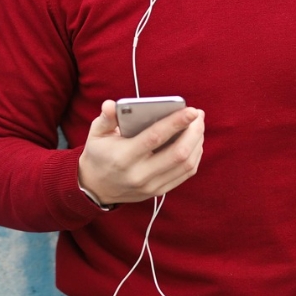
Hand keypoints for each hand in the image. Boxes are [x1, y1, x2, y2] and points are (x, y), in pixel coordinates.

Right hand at [77, 100, 204, 204]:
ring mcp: (151, 185)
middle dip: (194, 132)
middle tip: (198, 114)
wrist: (96, 188)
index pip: (155, 138)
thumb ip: (105, 118)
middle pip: (177, 153)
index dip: (176, 123)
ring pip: (185, 165)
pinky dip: (195, 156)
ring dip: (197, 142)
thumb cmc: (99, 154)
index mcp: (123, 157)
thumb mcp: (96, 134)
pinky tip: (195, 141)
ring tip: (199, 124)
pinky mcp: (159, 191)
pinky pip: (185, 174)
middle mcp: (139, 174)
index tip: (192, 110)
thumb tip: (110, 105)